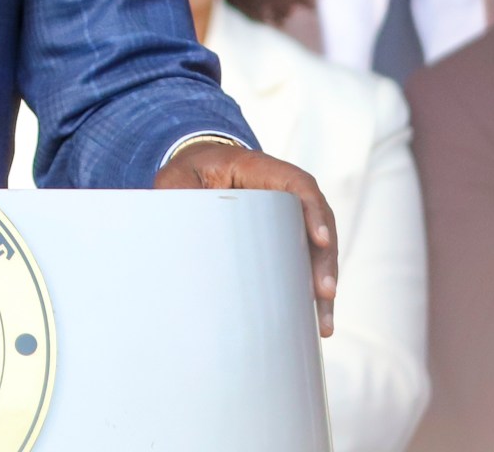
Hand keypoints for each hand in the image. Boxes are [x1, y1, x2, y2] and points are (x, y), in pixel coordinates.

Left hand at [156, 141, 339, 337]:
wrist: (199, 169)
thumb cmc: (190, 173)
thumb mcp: (177, 179)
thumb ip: (174, 196)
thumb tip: (168, 231)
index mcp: (260, 169)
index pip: (299, 184)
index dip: (315, 211)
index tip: (320, 240)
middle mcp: (283, 191)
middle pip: (318, 222)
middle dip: (324, 260)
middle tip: (324, 294)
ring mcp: (290, 215)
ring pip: (318, 248)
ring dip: (323, 283)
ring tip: (323, 324)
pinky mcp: (287, 237)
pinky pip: (307, 260)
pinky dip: (311, 289)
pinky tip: (315, 320)